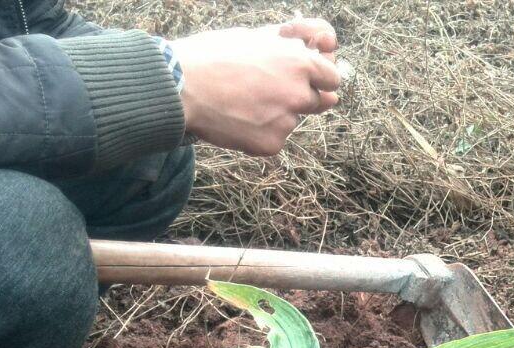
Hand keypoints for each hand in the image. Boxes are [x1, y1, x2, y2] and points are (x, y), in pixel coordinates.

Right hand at [172, 22, 340, 156]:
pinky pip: (274, 138)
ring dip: (277, 113)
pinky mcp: (272, 144)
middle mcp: (299, 93)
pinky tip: (235, 118)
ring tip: (242, 101)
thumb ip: (290, 43)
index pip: (332, 78)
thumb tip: (320, 42)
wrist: (180, 87)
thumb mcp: (254, 37)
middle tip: (270, 91)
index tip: (308, 78)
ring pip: (293, 119)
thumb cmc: (213, 55)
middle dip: (301, 96)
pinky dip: (259, 132)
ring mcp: (287, 121)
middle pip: (319, 102)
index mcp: (299, 63)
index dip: (320, 78)